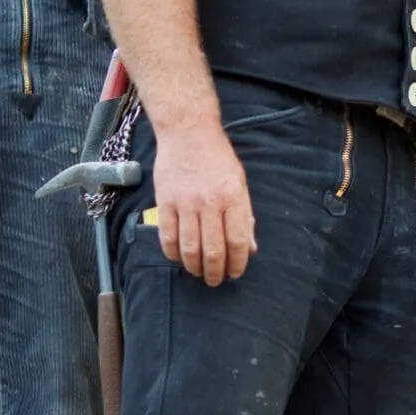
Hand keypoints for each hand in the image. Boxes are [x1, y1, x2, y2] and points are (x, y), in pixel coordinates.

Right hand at [152, 119, 256, 284]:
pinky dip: (172, 253)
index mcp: (232, 198)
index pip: (237, 241)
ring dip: (194, 266)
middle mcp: (209, 203)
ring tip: (198, 272)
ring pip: (189, 248)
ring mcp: (185, 203)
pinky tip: (178, 258)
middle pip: (213, 250)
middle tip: (215, 280)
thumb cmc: (218, 159)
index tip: (235, 273)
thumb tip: (250, 248)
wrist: (188, 134)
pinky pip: (168, 236)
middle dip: (215, 272)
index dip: (237, 263)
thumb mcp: (240, 184)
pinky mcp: (165, 202)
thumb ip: (245, 216)